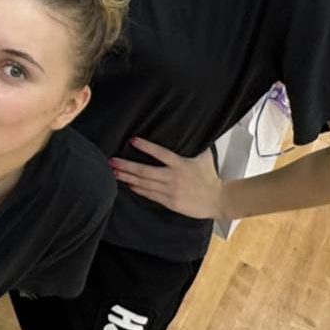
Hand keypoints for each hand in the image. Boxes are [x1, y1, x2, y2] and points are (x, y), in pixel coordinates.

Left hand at [109, 136, 224, 221]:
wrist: (218, 200)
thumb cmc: (210, 177)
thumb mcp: (204, 157)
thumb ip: (196, 144)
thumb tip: (193, 127)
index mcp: (181, 164)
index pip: (161, 153)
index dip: (146, 147)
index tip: (133, 140)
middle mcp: (173, 177)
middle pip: (145, 171)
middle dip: (127, 166)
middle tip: (112, 161)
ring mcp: (170, 191)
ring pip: (144, 184)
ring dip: (127, 178)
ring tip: (114, 173)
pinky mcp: (170, 202)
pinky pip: (150, 195)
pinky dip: (137, 189)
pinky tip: (128, 184)